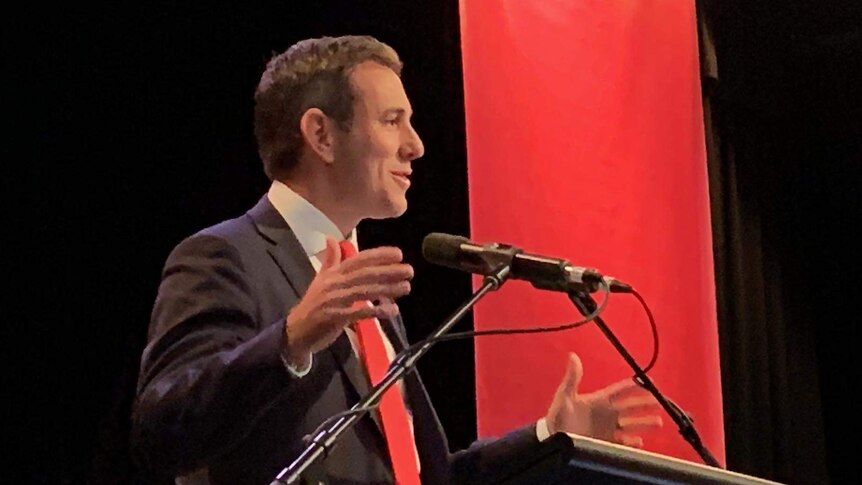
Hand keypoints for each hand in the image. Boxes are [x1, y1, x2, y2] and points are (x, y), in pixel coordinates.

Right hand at [283, 237, 412, 365]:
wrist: (296, 332)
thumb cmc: (313, 305)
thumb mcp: (321, 280)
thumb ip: (330, 260)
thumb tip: (331, 238)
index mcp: (333, 273)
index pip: (358, 260)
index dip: (378, 255)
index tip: (398, 254)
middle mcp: (334, 283)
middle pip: (364, 274)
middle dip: (388, 271)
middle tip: (409, 270)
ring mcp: (333, 300)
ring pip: (364, 291)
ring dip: (387, 289)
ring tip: (406, 287)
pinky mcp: (334, 317)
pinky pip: (359, 312)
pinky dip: (376, 311)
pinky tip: (392, 311)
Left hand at [545, 352, 662, 447]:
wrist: (553, 438)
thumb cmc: (558, 416)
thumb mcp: (565, 395)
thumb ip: (572, 378)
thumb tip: (573, 356)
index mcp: (599, 400)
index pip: (620, 390)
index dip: (634, 385)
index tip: (648, 381)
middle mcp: (607, 414)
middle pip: (631, 407)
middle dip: (645, 404)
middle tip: (660, 402)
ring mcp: (607, 429)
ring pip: (631, 425)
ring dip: (644, 423)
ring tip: (659, 422)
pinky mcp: (605, 443)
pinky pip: (623, 443)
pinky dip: (632, 443)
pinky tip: (640, 442)